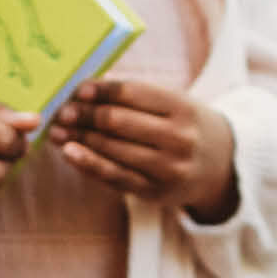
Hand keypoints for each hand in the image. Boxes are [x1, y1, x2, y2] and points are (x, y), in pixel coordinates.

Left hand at [48, 79, 236, 221]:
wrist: (219, 166)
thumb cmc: (186, 127)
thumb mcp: (175, 104)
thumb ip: (139, 97)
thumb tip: (90, 86)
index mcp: (183, 107)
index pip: (134, 93)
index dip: (102, 91)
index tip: (78, 89)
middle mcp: (178, 137)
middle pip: (119, 122)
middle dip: (85, 115)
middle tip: (61, 112)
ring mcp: (166, 168)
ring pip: (113, 150)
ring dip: (80, 139)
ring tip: (57, 131)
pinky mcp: (154, 191)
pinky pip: (114, 176)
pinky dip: (87, 163)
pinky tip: (69, 153)